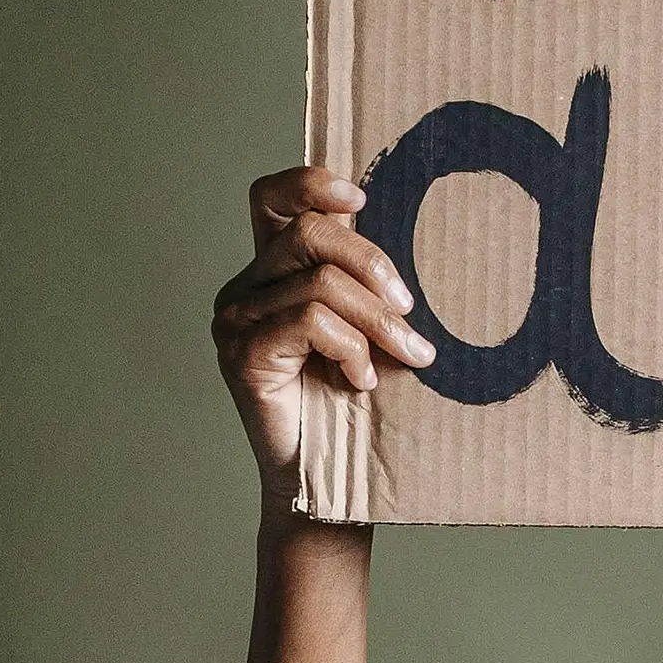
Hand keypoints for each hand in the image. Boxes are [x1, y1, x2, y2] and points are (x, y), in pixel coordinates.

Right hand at [212, 166, 432, 492]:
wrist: (327, 479)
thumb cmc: (354, 404)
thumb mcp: (370, 332)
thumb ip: (370, 290)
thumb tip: (425, 254)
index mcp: (273, 271)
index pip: (271, 199)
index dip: (310, 183)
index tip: (360, 200)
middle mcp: (245, 288)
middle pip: (309, 233)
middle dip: (373, 265)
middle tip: (411, 312)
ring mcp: (237, 320)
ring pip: (320, 283)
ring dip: (380, 321)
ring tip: (410, 356)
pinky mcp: (242, 354)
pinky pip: (310, 322)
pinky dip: (352, 348)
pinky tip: (364, 379)